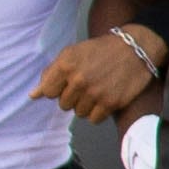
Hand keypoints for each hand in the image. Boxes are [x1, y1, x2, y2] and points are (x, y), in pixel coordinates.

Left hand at [34, 25, 158, 118]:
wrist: (135, 48)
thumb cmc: (101, 50)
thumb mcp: (72, 54)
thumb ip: (51, 74)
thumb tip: (33, 95)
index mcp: (66, 65)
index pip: (49, 92)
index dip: (59, 88)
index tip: (70, 82)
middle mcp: (79, 80)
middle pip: (64, 105)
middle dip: (74, 97)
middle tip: (89, 83)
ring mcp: (95, 93)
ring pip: (79, 113)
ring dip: (87, 105)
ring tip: (99, 89)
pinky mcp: (110, 103)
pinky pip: (94, 119)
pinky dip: (99, 112)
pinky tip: (106, 97)